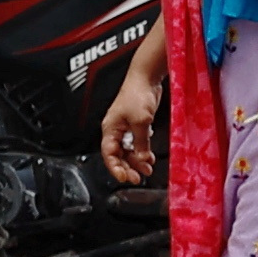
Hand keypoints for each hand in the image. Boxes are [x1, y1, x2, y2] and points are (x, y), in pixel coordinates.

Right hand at [97, 40, 162, 187]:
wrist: (146, 79)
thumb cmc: (137, 94)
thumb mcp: (141, 121)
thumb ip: (141, 141)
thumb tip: (142, 158)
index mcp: (110, 129)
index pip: (108, 153)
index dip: (115, 167)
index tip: (124, 177)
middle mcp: (116, 130)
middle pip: (118, 154)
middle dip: (127, 167)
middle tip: (136, 177)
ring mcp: (126, 127)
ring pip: (128, 150)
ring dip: (136, 161)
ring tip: (146, 170)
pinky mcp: (137, 124)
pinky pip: (137, 143)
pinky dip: (142, 151)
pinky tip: (149, 158)